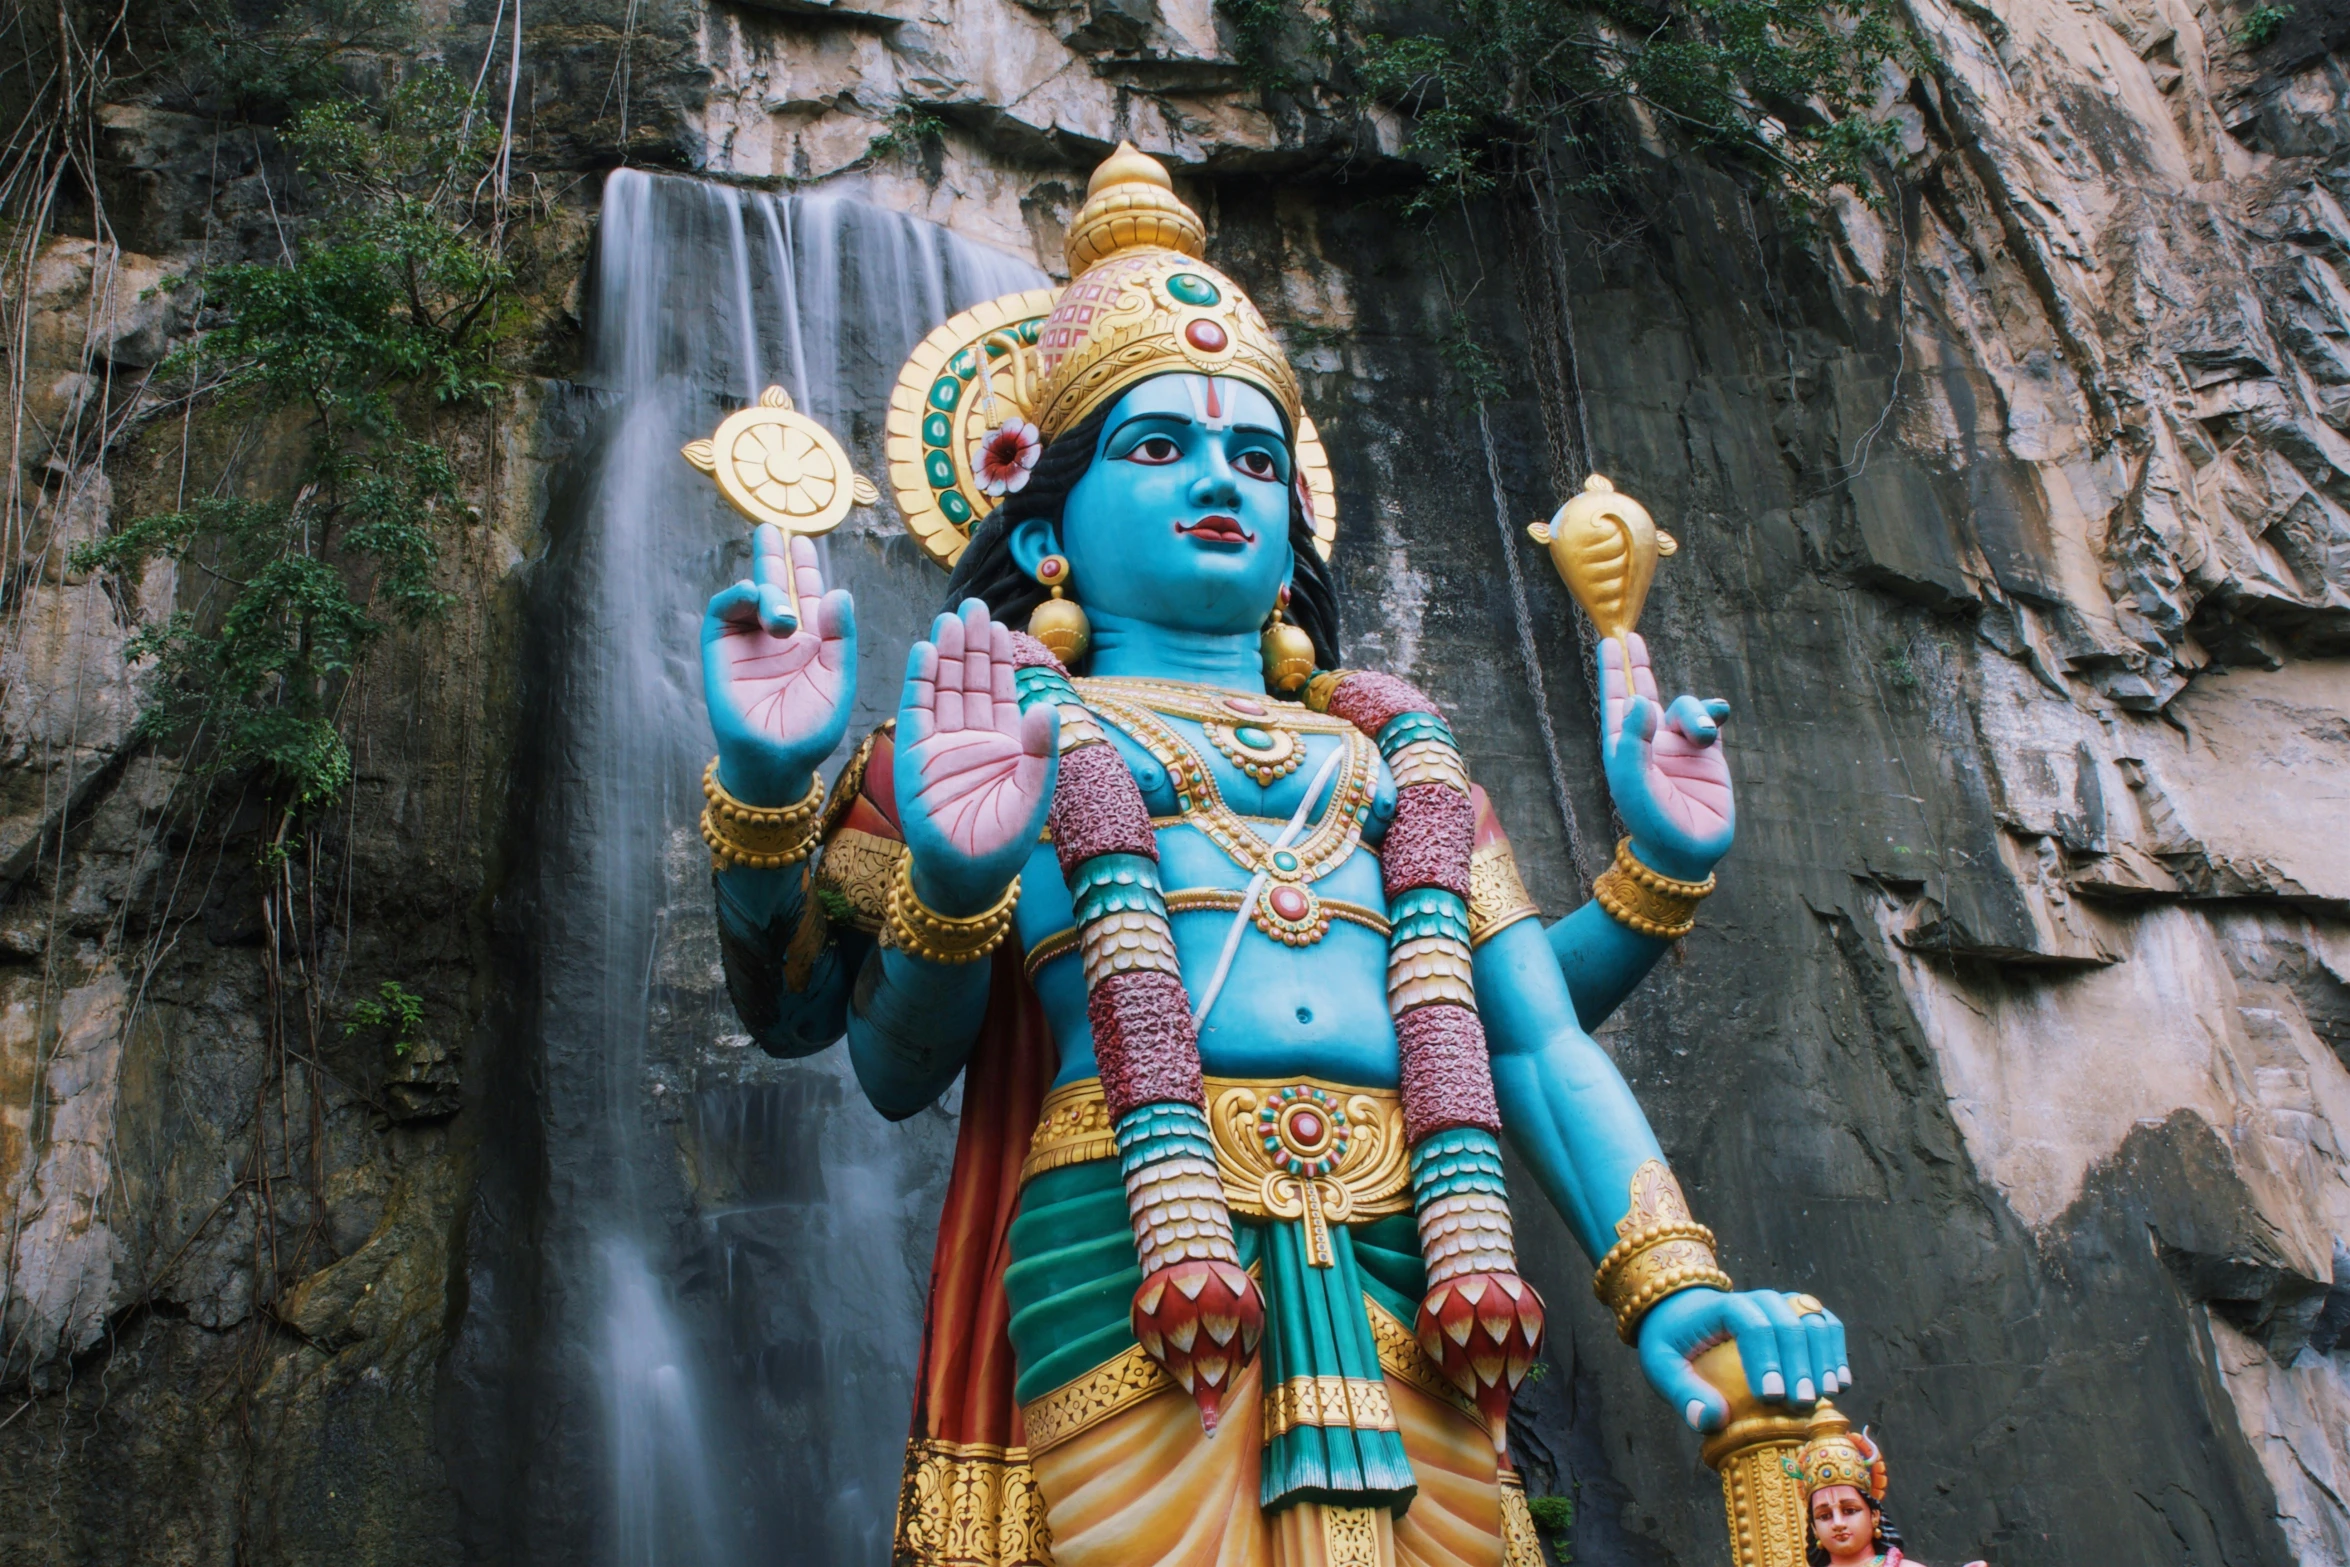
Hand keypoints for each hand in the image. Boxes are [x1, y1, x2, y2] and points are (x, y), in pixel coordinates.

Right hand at [701, 524, 855, 802]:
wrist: (776, 761)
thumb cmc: (811, 729)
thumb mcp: (838, 681)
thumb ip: (841, 637)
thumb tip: (839, 591)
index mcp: (811, 641)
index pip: (808, 594)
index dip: (805, 568)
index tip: (803, 541)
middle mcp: (778, 636)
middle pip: (775, 585)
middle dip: (773, 556)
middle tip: (773, 528)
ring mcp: (749, 642)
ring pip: (752, 596)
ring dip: (766, 590)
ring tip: (781, 613)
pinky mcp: (721, 651)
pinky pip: (723, 612)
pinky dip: (736, 597)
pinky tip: (753, 596)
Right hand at [895, 599, 1058, 912]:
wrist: (964, 876)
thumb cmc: (1003, 843)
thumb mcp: (1032, 796)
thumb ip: (1041, 753)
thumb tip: (1046, 706)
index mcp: (1005, 743)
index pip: (1000, 689)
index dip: (999, 657)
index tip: (1001, 623)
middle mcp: (972, 737)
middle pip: (970, 679)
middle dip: (972, 643)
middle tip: (974, 605)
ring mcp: (941, 744)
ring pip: (944, 687)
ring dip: (947, 653)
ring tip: (951, 619)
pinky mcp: (915, 755)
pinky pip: (917, 710)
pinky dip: (920, 680)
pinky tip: (925, 651)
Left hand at [1600, 632, 1733, 881]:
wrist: (1684, 851)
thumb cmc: (1650, 819)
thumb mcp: (1633, 781)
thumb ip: (1635, 739)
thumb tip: (1639, 699)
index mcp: (1624, 746)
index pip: (1617, 699)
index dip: (1614, 670)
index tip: (1611, 642)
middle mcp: (1649, 741)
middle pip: (1643, 692)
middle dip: (1637, 666)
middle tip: (1630, 637)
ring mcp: (1679, 746)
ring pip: (1684, 706)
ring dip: (1693, 712)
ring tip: (1701, 737)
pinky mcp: (1707, 755)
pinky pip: (1710, 720)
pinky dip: (1713, 712)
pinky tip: (1718, 714)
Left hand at [1637, 1286, 1849, 1432]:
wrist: (1684, 1313)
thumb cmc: (1673, 1343)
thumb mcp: (1661, 1367)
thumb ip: (1682, 1393)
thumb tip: (1710, 1420)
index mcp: (1721, 1307)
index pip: (1750, 1324)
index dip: (1765, 1359)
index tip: (1771, 1397)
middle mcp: (1756, 1299)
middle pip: (1787, 1322)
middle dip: (1798, 1364)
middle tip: (1802, 1404)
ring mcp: (1780, 1304)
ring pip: (1813, 1319)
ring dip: (1824, 1356)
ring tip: (1828, 1394)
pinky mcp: (1797, 1315)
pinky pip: (1824, 1323)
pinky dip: (1835, 1349)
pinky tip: (1839, 1383)